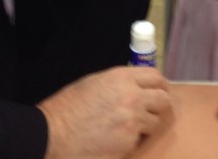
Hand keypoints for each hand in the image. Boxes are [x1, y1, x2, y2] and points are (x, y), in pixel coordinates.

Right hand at [38, 67, 170, 158]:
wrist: (54, 133)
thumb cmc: (69, 108)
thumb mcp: (94, 83)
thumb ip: (119, 82)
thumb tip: (135, 85)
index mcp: (123, 78)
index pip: (155, 76)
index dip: (160, 84)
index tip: (160, 91)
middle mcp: (133, 96)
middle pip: (163, 99)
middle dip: (160, 105)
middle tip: (154, 111)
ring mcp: (133, 120)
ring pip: (155, 122)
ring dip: (147, 125)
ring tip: (130, 127)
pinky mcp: (129, 142)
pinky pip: (140, 140)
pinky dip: (132, 140)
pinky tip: (117, 139)